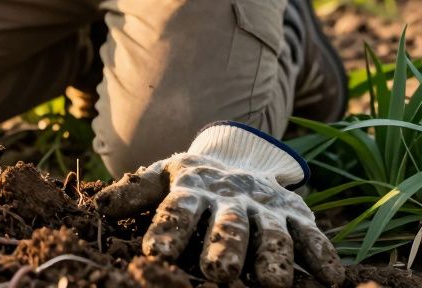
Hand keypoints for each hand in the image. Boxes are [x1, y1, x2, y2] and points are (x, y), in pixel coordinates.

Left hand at [95, 122, 344, 287]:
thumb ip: (134, 192)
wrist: (239, 155)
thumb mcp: (162, 177)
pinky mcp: (297, 214)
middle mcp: (231, 200)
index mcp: (193, 190)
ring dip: (273, 258)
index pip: (176, 210)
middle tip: (218, 272)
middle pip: (228, 226)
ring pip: (272, 234)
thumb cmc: (192, 180)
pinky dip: (323, 255)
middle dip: (224, 248)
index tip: (154, 253)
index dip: (167, 230)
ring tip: (271, 284)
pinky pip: (312, 236)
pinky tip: (331, 279)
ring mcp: (266, 207)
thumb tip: (99, 205)